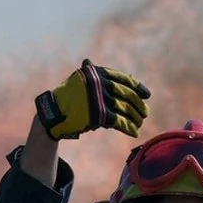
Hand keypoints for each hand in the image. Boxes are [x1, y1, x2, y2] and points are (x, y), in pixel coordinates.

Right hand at [34, 59, 150, 139]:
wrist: (54, 111)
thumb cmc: (69, 96)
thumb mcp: (81, 80)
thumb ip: (94, 75)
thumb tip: (105, 70)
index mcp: (98, 73)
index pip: (124, 79)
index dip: (138, 87)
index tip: (147, 95)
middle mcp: (100, 84)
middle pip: (127, 95)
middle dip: (138, 105)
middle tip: (145, 113)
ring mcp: (100, 99)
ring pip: (125, 109)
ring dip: (135, 117)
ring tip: (140, 123)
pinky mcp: (99, 115)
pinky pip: (119, 121)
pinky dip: (128, 127)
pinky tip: (134, 132)